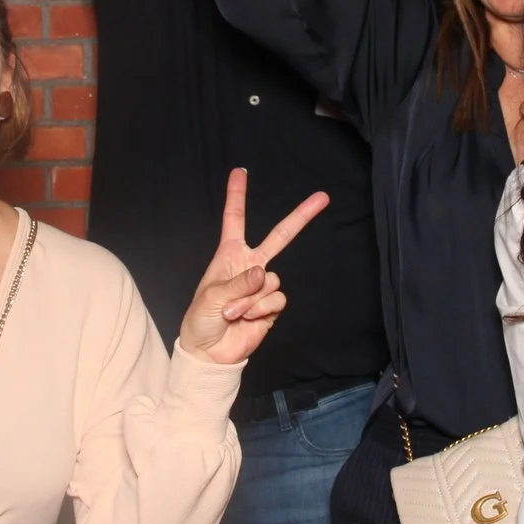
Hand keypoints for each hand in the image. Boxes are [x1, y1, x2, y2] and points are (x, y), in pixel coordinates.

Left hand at [179, 168, 327, 364]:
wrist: (211, 353)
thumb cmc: (201, 320)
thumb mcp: (211, 297)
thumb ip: (238, 283)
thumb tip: (263, 274)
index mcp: (229, 255)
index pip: (234, 219)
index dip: (237, 195)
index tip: (240, 171)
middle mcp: (250, 266)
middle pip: (280, 236)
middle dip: (301, 216)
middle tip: (323, 197)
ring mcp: (263, 286)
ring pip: (272, 281)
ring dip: (250, 300)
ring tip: (233, 312)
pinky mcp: (271, 306)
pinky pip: (277, 300)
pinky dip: (260, 311)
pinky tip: (247, 319)